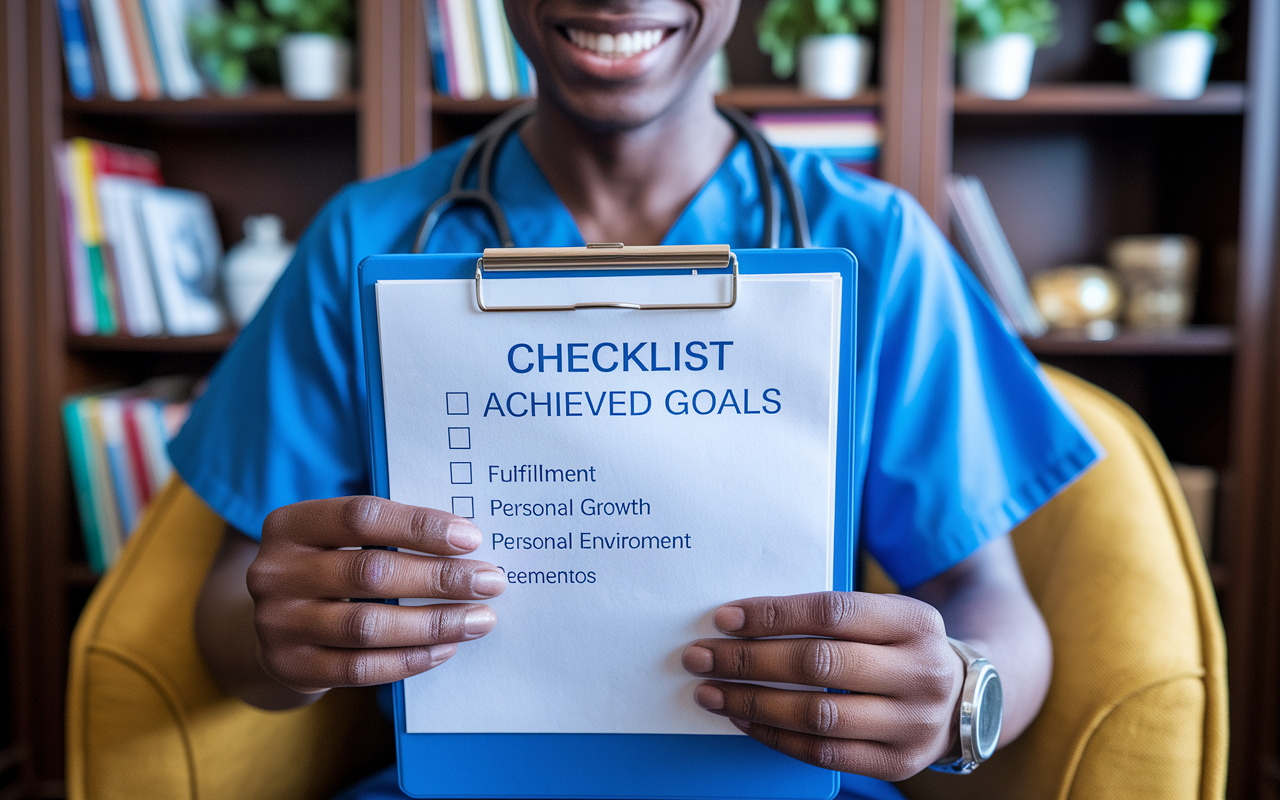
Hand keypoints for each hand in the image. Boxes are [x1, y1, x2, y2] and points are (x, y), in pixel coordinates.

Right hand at [247, 496, 504, 694]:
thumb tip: (464, 542)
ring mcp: (278, 623)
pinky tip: (445, 647)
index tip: (471, 538)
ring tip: (479, 619)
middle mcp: (274, 572)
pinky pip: (360, 668)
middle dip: (439, 578)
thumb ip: (386, 534)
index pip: (361, 516)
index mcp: (290, 524)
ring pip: (368, 625)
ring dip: (434, 623)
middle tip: (489, 581)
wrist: (274, 626)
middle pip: (370, 572)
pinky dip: (409, 659)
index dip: (420, 526)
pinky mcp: (291, 667)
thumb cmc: (327, 569)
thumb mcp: (338, 539)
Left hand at [682, 591, 963, 780]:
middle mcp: (920, 672)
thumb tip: (743, 621)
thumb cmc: (901, 646)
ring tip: (710, 692)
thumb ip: (830, 615)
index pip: (831, 612)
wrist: (967, 697)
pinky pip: (824, 752)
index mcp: (914, 621)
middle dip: (749, 661)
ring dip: (752, 702)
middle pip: (819, 664)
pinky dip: (775, 735)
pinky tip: (743, 718)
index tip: (724, 619)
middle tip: (701, 656)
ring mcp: (912, 723)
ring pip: (818, 713)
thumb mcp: (886, 615)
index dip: (772, 615)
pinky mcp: (897, 762)